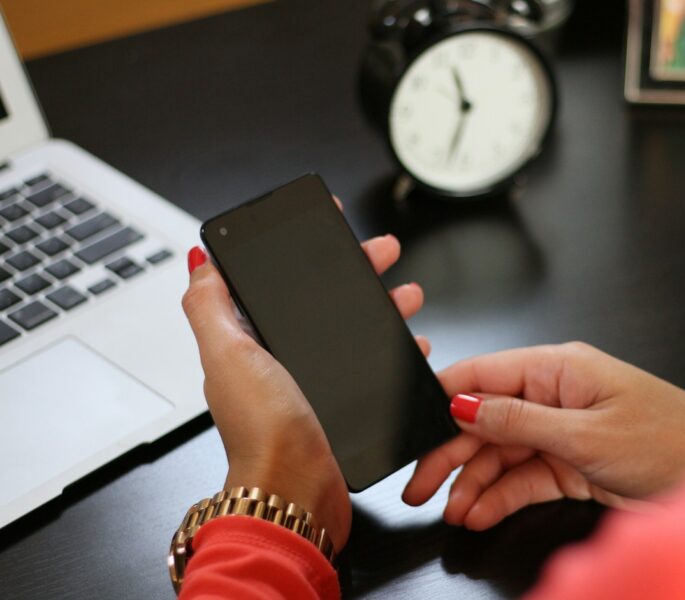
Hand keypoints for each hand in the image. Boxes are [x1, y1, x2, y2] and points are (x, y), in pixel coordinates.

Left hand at [181, 233, 429, 549]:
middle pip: (323, 301)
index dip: (303, 251)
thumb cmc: (264, 431)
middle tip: (383, 251)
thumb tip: (198, 259)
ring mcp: (314, 383)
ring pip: (354, 330)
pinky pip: (373, 366)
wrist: (298, 492)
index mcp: (250, 342)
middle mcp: (281, 360)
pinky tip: (412, 344)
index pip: (278, 283)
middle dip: (357, 271)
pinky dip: (394, 350)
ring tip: (409, 295)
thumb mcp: (229, 355)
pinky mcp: (341, 406)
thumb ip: (209, 306)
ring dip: (383, 306)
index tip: (330, 226)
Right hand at [403, 343, 684, 530]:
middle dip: (449, 452)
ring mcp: (562, 429)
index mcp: (557, 367)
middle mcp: (555, 394)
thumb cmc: (669, 439)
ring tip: (451, 509)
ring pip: (500, 453)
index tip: (409, 426)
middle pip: (484, 420)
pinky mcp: (571, 462)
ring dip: (473, 481)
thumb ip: (518, 422)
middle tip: (420, 485)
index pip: (483, 375)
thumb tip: (463, 407)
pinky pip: (524, 476)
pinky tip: (479, 512)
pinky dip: (501, 495)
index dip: (442, 400)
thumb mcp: (585, 434)